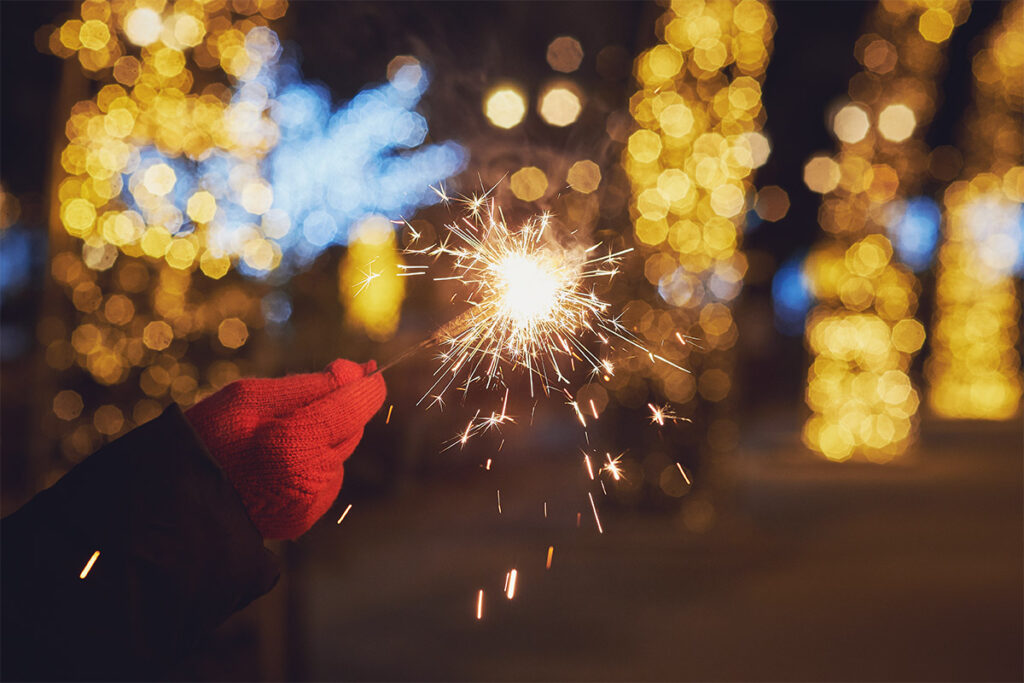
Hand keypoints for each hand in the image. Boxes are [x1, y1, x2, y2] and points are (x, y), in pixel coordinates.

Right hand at [185, 359, 385, 539]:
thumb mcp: (249, 397)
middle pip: (351, 428)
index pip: (354, 407)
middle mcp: (312, 480)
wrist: (180, 501)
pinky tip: (277, 465)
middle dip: (337, 408)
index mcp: (295, 447)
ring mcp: (311, 504)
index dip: (366, 384)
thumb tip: (358, 372)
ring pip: (339, 452)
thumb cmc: (208, 439)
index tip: (369, 367)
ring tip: (275, 439)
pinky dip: (311, 464)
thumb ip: (310, 384)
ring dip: (323, 437)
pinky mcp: (307, 517)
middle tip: (301, 400)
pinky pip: (325, 477)